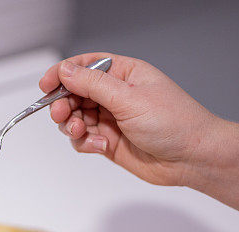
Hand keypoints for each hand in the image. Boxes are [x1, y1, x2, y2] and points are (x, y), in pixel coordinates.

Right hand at [40, 53, 238, 224]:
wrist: (192, 158)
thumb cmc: (174, 122)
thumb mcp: (129, 97)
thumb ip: (93, 84)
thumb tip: (66, 71)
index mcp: (123, 74)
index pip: (85, 66)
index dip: (63, 73)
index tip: (46, 85)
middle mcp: (116, 95)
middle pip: (74, 94)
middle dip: (64, 104)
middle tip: (62, 114)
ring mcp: (111, 119)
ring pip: (75, 119)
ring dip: (72, 126)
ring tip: (81, 132)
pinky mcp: (109, 142)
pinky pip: (83, 140)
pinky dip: (84, 143)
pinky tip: (98, 146)